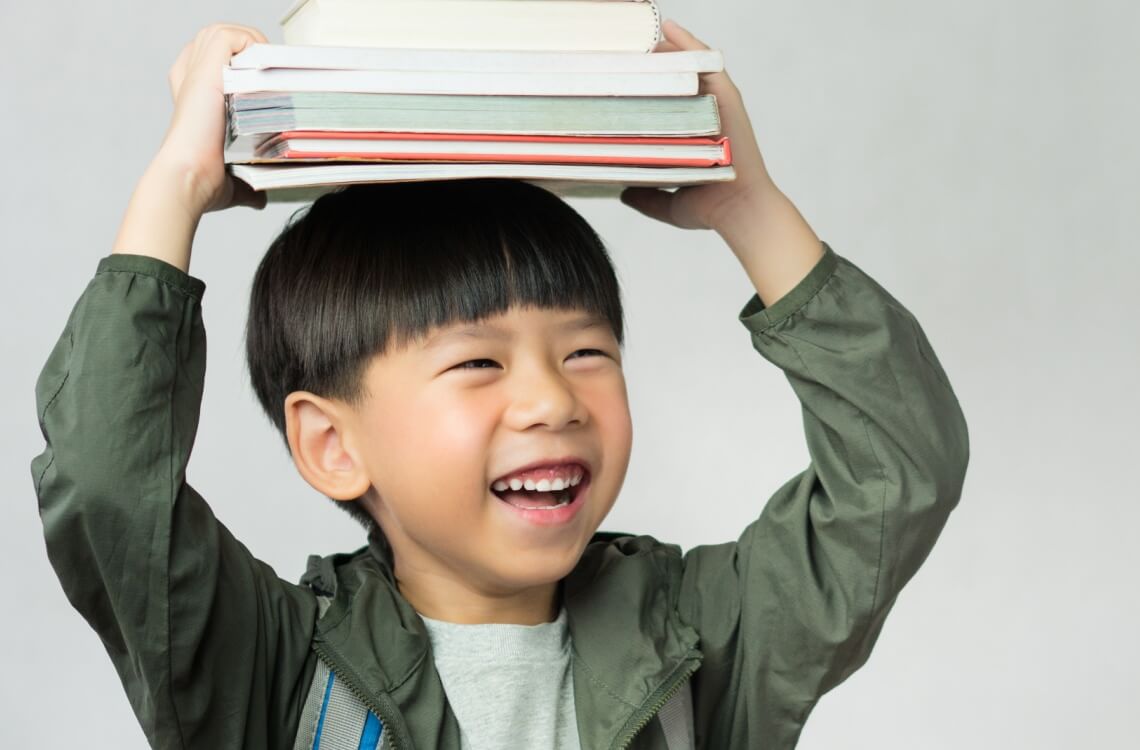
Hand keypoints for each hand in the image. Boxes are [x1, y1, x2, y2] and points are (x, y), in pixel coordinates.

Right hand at [155, 23, 268, 215]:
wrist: (188, 180)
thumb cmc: (201, 183)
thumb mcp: (229, 182)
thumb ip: (246, 186)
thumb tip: (258, 200)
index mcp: (192, 97)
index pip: (207, 61)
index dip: (234, 63)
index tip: (259, 82)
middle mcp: (190, 80)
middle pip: (215, 40)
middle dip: (247, 48)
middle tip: (270, 73)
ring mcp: (197, 73)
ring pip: (221, 32)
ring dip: (250, 41)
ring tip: (269, 67)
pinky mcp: (207, 72)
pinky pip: (228, 36)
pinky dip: (248, 41)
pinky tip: (262, 67)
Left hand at [620, 20, 777, 231]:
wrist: (739, 210)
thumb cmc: (712, 209)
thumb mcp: (670, 204)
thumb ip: (647, 198)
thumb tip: (623, 193)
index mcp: (695, 134)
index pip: (667, 102)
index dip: (646, 87)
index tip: (619, 80)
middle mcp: (707, 115)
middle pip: (677, 79)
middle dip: (653, 63)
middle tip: (624, 51)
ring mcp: (718, 104)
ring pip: (690, 66)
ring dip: (667, 48)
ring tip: (641, 36)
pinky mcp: (727, 97)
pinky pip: (707, 62)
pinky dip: (688, 43)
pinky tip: (667, 28)